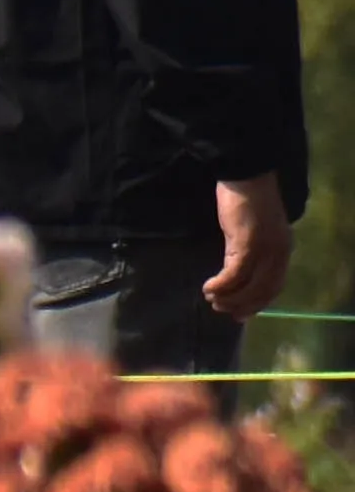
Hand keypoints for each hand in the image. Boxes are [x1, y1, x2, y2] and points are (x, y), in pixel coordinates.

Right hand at [208, 173, 291, 316]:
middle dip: (241, 305)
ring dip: (229, 298)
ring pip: (249, 286)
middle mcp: (279, 252)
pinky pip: (234, 274)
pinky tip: (207, 287)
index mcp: (283, 249)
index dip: (257, 304)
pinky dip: (220, 285)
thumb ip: (251, 249)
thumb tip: (237, 272)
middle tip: (220, 309)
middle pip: (263, 291)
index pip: (274, 286)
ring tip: (211, 299)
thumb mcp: (253, 230)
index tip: (240, 314)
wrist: (246, 177)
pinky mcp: (248, 244)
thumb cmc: (246, 200)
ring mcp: (265, 249)